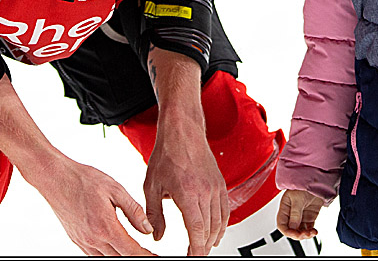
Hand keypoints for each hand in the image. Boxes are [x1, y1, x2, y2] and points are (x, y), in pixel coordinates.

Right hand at [36, 157, 155, 255]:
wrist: (55, 178)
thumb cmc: (85, 179)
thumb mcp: (115, 190)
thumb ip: (134, 211)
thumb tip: (148, 230)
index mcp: (106, 227)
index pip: (131, 251)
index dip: (146, 256)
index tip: (157, 256)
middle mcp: (93, 239)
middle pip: (120, 259)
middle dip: (135, 258)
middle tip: (149, 254)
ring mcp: (83, 242)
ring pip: (107, 260)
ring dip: (121, 257)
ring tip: (134, 252)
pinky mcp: (76, 240)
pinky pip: (94, 255)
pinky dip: (107, 255)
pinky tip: (115, 248)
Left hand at [143, 47, 227, 255]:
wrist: (183, 131)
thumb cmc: (167, 154)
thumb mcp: (152, 186)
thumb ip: (154, 214)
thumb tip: (157, 235)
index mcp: (188, 193)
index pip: (197, 231)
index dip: (196, 249)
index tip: (191, 258)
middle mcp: (206, 192)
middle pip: (210, 230)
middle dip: (203, 248)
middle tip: (195, 256)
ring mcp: (215, 187)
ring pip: (220, 222)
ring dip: (213, 238)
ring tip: (203, 248)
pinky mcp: (220, 184)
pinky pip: (225, 210)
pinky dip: (222, 225)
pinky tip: (215, 232)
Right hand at [276, 189, 324, 239]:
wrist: (317, 181)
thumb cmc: (304, 185)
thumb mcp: (297, 199)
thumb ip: (295, 213)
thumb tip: (293, 227)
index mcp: (285, 208)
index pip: (282, 225)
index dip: (287, 232)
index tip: (295, 234)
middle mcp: (292, 214)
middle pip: (291, 230)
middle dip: (298, 234)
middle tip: (305, 234)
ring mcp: (301, 216)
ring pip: (300, 231)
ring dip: (305, 235)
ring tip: (312, 233)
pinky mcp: (309, 217)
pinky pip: (308, 228)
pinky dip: (311, 232)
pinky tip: (314, 231)